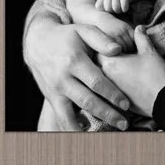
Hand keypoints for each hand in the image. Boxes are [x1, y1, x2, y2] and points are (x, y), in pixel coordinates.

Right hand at [25, 15, 133, 130]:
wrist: (38, 42)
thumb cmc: (67, 36)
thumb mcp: (83, 30)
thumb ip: (101, 39)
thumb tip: (118, 50)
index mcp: (74, 61)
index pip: (97, 83)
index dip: (112, 95)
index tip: (126, 104)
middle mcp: (63, 78)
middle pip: (87, 101)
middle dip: (107, 114)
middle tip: (124, 124)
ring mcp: (55, 90)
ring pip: (71, 114)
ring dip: (88, 128)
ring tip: (104, 135)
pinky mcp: (50, 97)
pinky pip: (60, 116)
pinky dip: (71, 126)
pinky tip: (84, 131)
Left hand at [97, 22, 164, 116]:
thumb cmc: (157, 75)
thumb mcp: (150, 52)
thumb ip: (141, 38)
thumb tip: (139, 28)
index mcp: (109, 62)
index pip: (96, 48)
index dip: (103, 43)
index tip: (112, 43)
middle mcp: (104, 77)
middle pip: (96, 63)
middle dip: (104, 57)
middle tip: (116, 53)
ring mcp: (108, 90)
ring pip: (101, 76)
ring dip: (107, 71)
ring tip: (122, 67)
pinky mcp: (114, 100)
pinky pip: (108, 89)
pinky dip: (112, 83)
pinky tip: (125, 80)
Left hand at [104, 0, 134, 15]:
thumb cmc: (118, 1)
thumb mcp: (109, 5)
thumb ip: (104, 11)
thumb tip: (102, 18)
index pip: (98, 7)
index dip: (102, 11)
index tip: (108, 12)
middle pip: (107, 9)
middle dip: (113, 12)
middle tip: (116, 10)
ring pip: (115, 8)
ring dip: (119, 11)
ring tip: (120, 9)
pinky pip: (123, 6)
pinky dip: (125, 9)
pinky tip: (125, 8)